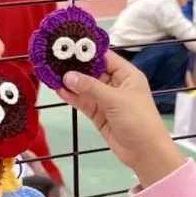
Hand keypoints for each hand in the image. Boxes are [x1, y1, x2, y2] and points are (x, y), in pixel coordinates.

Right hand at [60, 53, 184, 186]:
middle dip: (75, 66)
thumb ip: (91, 87)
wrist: (145, 152)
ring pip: (85, 87)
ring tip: (50, 71)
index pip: (105, 57)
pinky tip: (58, 89)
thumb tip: (67, 76)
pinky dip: (72, 96)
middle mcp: (116, 84)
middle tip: (53, 57)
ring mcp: (106, 100)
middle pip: (93, 71)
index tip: (68, 43)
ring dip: (70, 81)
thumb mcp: (115, 100)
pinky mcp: (99, 114)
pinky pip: (83, 101)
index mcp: (127, 75)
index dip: (88, 51)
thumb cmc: (137, 120)